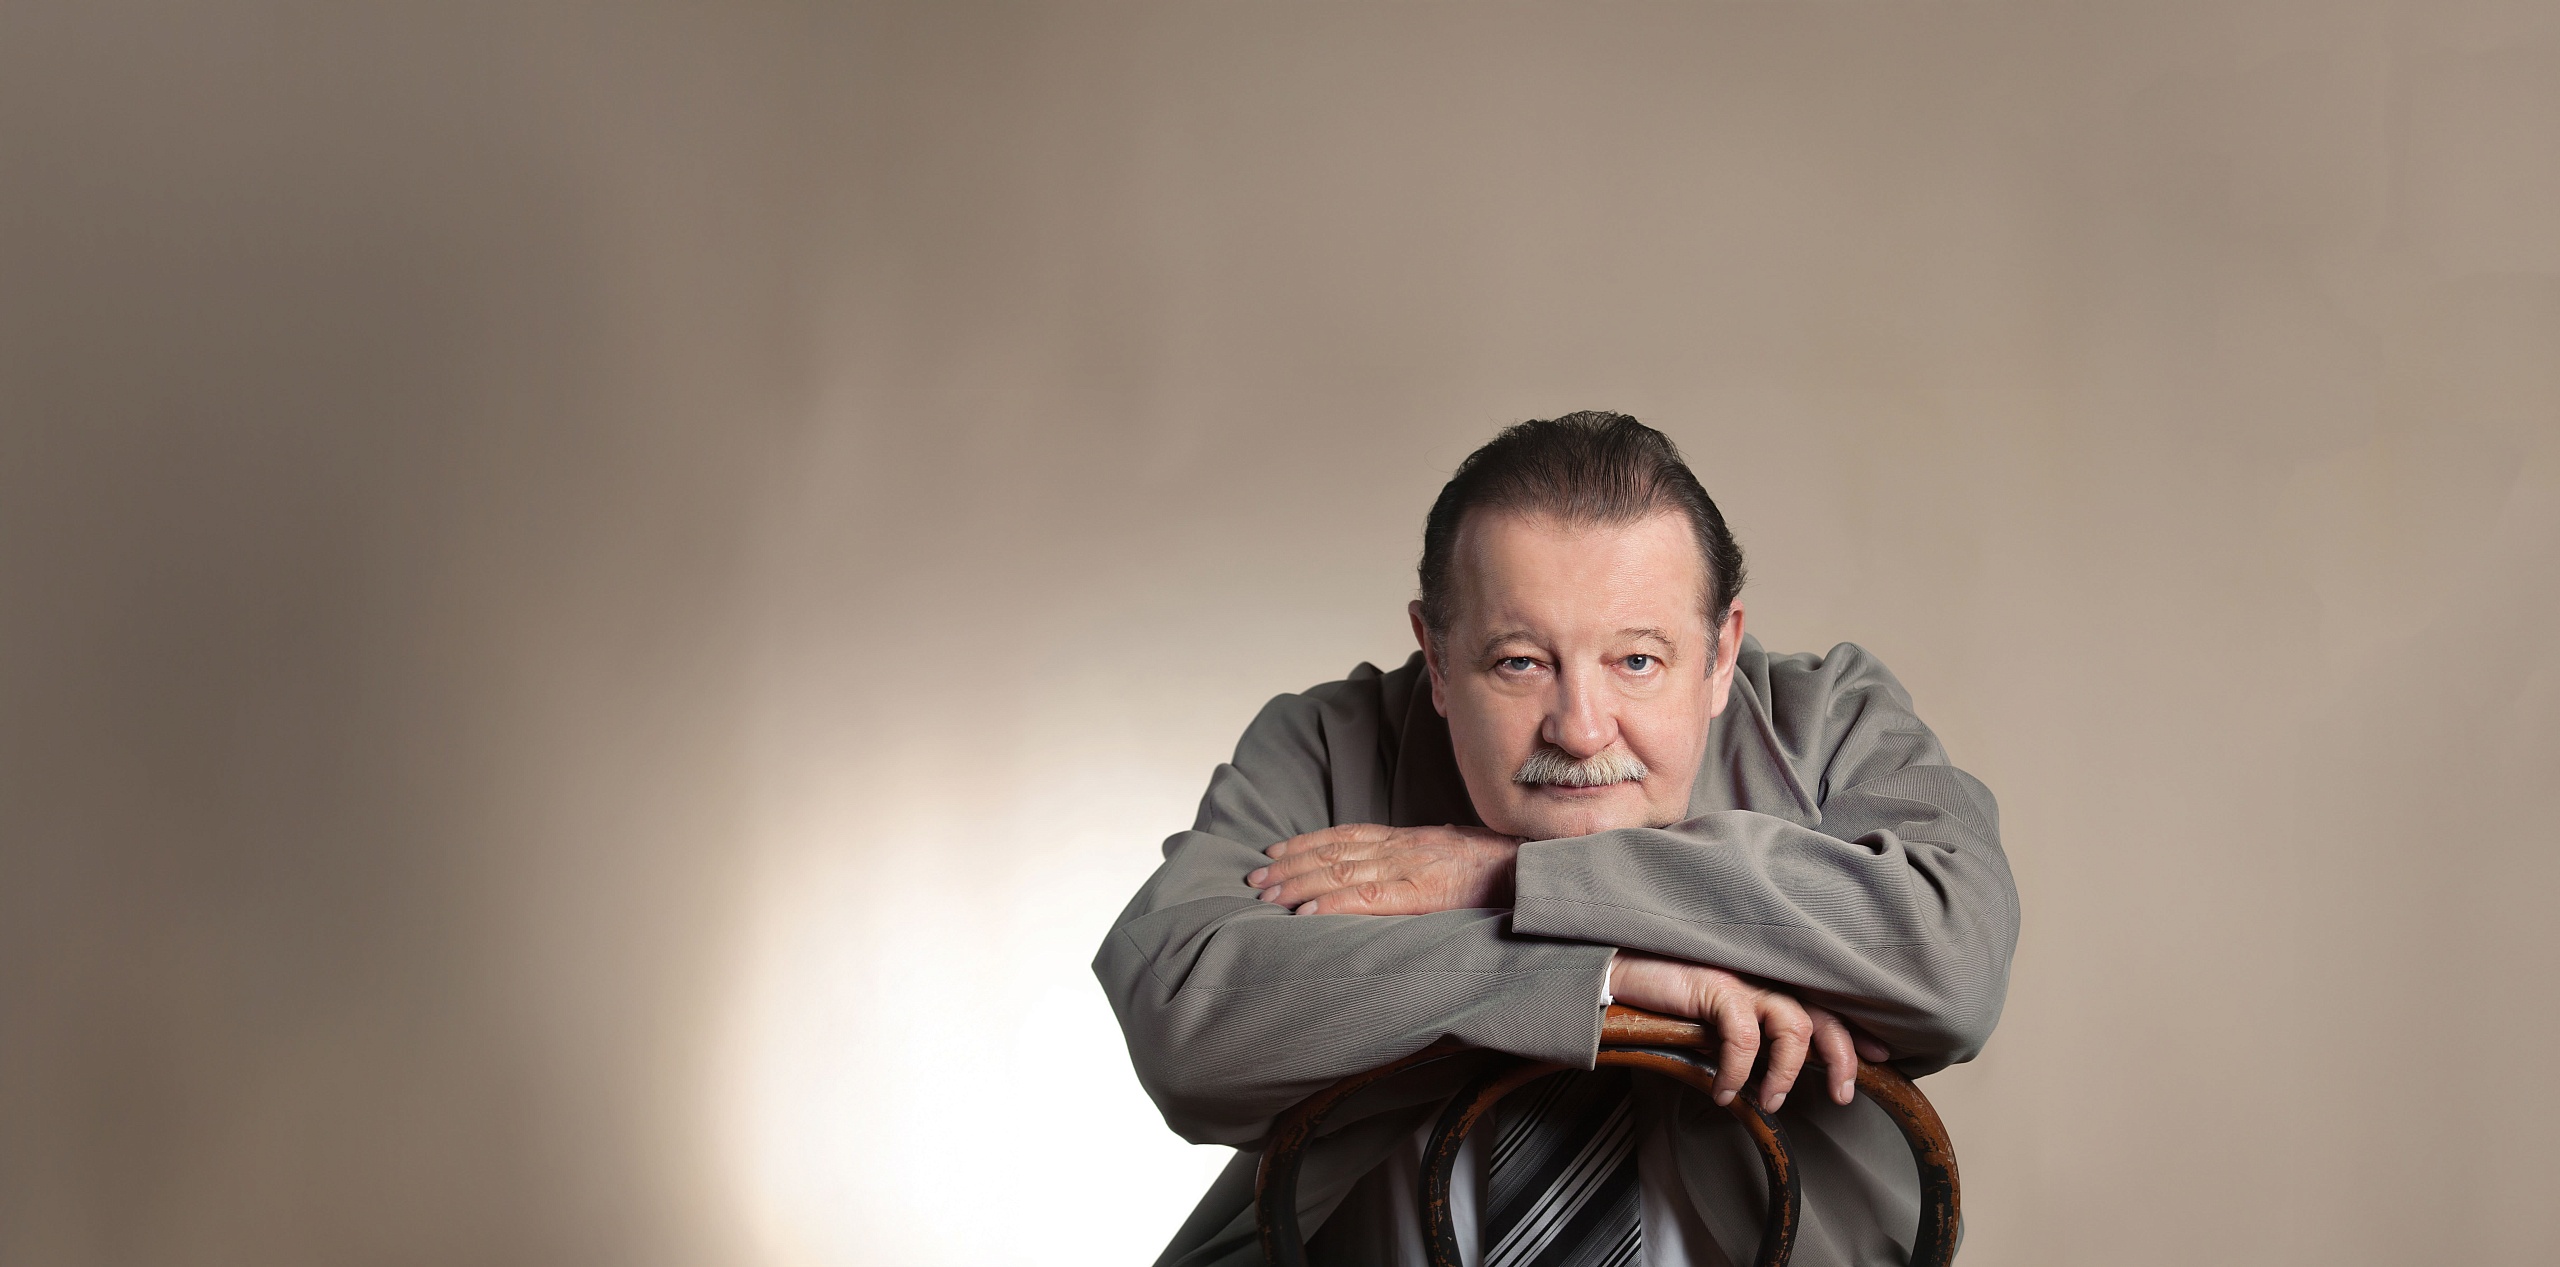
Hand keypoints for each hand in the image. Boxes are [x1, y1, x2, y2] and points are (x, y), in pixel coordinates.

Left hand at [1244, 823, 1523, 915]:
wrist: (1534, 870)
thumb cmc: (1498, 870)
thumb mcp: (1451, 858)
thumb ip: (1419, 864)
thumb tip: (1394, 876)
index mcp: (1408, 840)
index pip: (1345, 836)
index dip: (1305, 843)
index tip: (1273, 853)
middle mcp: (1402, 848)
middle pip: (1332, 853)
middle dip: (1290, 866)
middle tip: (1254, 880)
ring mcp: (1409, 868)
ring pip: (1340, 871)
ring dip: (1298, 884)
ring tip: (1267, 897)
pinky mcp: (1420, 893)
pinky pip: (1367, 897)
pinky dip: (1331, 905)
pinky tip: (1305, 916)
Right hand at [1607, 951, 1892, 1110]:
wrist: (1616, 971)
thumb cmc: (1665, 995)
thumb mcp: (1716, 1017)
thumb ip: (1749, 1031)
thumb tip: (1776, 1073)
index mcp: (1768, 977)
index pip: (1827, 1001)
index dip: (1856, 1030)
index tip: (1883, 1056)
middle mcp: (1763, 973)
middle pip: (1824, 1013)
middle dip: (1842, 1057)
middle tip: (1844, 1095)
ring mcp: (1742, 976)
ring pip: (1795, 1025)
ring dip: (1788, 1072)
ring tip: (1771, 1100)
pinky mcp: (1717, 984)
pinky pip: (1745, 1036)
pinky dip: (1740, 1070)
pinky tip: (1724, 1092)